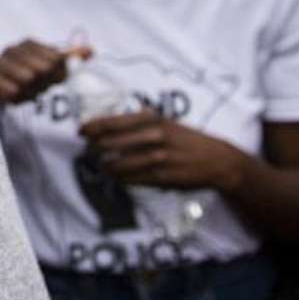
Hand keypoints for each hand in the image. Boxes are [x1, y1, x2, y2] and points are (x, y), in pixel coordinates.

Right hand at [0, 39, 87, 106]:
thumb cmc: (26, 78)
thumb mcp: (49, 68)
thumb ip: (69, 58)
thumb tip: (92, 50)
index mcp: (28, 44)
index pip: (55, 58)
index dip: (57, 73)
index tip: (51, 79)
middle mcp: (11, 50)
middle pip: (42, 68)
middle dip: (43, 82)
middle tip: (36, 87)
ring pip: (27, 79)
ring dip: (29, 91)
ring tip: (24, 91)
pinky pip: (12, 90)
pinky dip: (16, 97)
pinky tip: (14, 96)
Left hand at [80, 109, 245, 191]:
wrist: (217, 160)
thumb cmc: (186, 139)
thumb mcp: (165, 122)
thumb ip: (139, 122)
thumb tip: (108, 125)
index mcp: (152, 120)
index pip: (112, 123)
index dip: (92, 127)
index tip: (81, 130)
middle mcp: (153, 137)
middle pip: (110, 143)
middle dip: (94, 147)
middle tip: (89, 150)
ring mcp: (158, 158)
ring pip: (118, 163)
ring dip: (105, 165)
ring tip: (102, 165)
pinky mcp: (162, 177)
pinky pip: (132, 179)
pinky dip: (120, 178)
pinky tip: (116, 176)